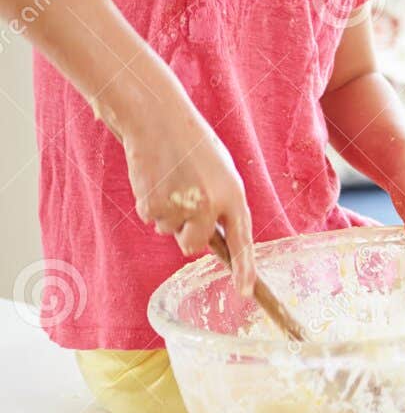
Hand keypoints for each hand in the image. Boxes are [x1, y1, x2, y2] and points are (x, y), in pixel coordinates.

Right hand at [120, 97, 254, 293]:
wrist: (159, 121)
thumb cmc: (194, 146)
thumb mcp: (221, 174)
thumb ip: (221, 206)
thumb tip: (210, 240)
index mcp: (233, 196)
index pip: (242, 240)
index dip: (245, 269)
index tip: (245, 291)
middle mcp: (209, 205)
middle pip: (194, 245)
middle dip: (188, 233)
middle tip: (185, 200)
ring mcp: (179, 207)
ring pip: (170, 232)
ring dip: (169, 214)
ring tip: (172, 181)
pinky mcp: (151, 205)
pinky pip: (151, 219)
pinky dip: (151, 204)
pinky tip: (157, 180)